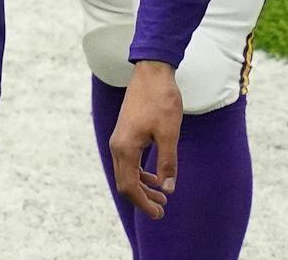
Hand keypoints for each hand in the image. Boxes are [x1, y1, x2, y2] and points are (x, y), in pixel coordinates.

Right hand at [109, 60, 182, 218]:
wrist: (151, 73)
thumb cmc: (161, 101)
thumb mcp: (169, 134)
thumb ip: (167, 162)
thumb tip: (168, 188)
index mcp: (125, 147)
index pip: (129, 185)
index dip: (143, 203)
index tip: (160, 214)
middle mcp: (117, 145)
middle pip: (124, 182)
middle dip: (141, 199)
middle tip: (162, 211)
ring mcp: (120, 139)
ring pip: (126, 172)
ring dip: (142, 187)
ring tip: (163, 197)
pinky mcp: (126, 134)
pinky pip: (129, 161)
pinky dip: (140, 173)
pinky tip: (156, 177)